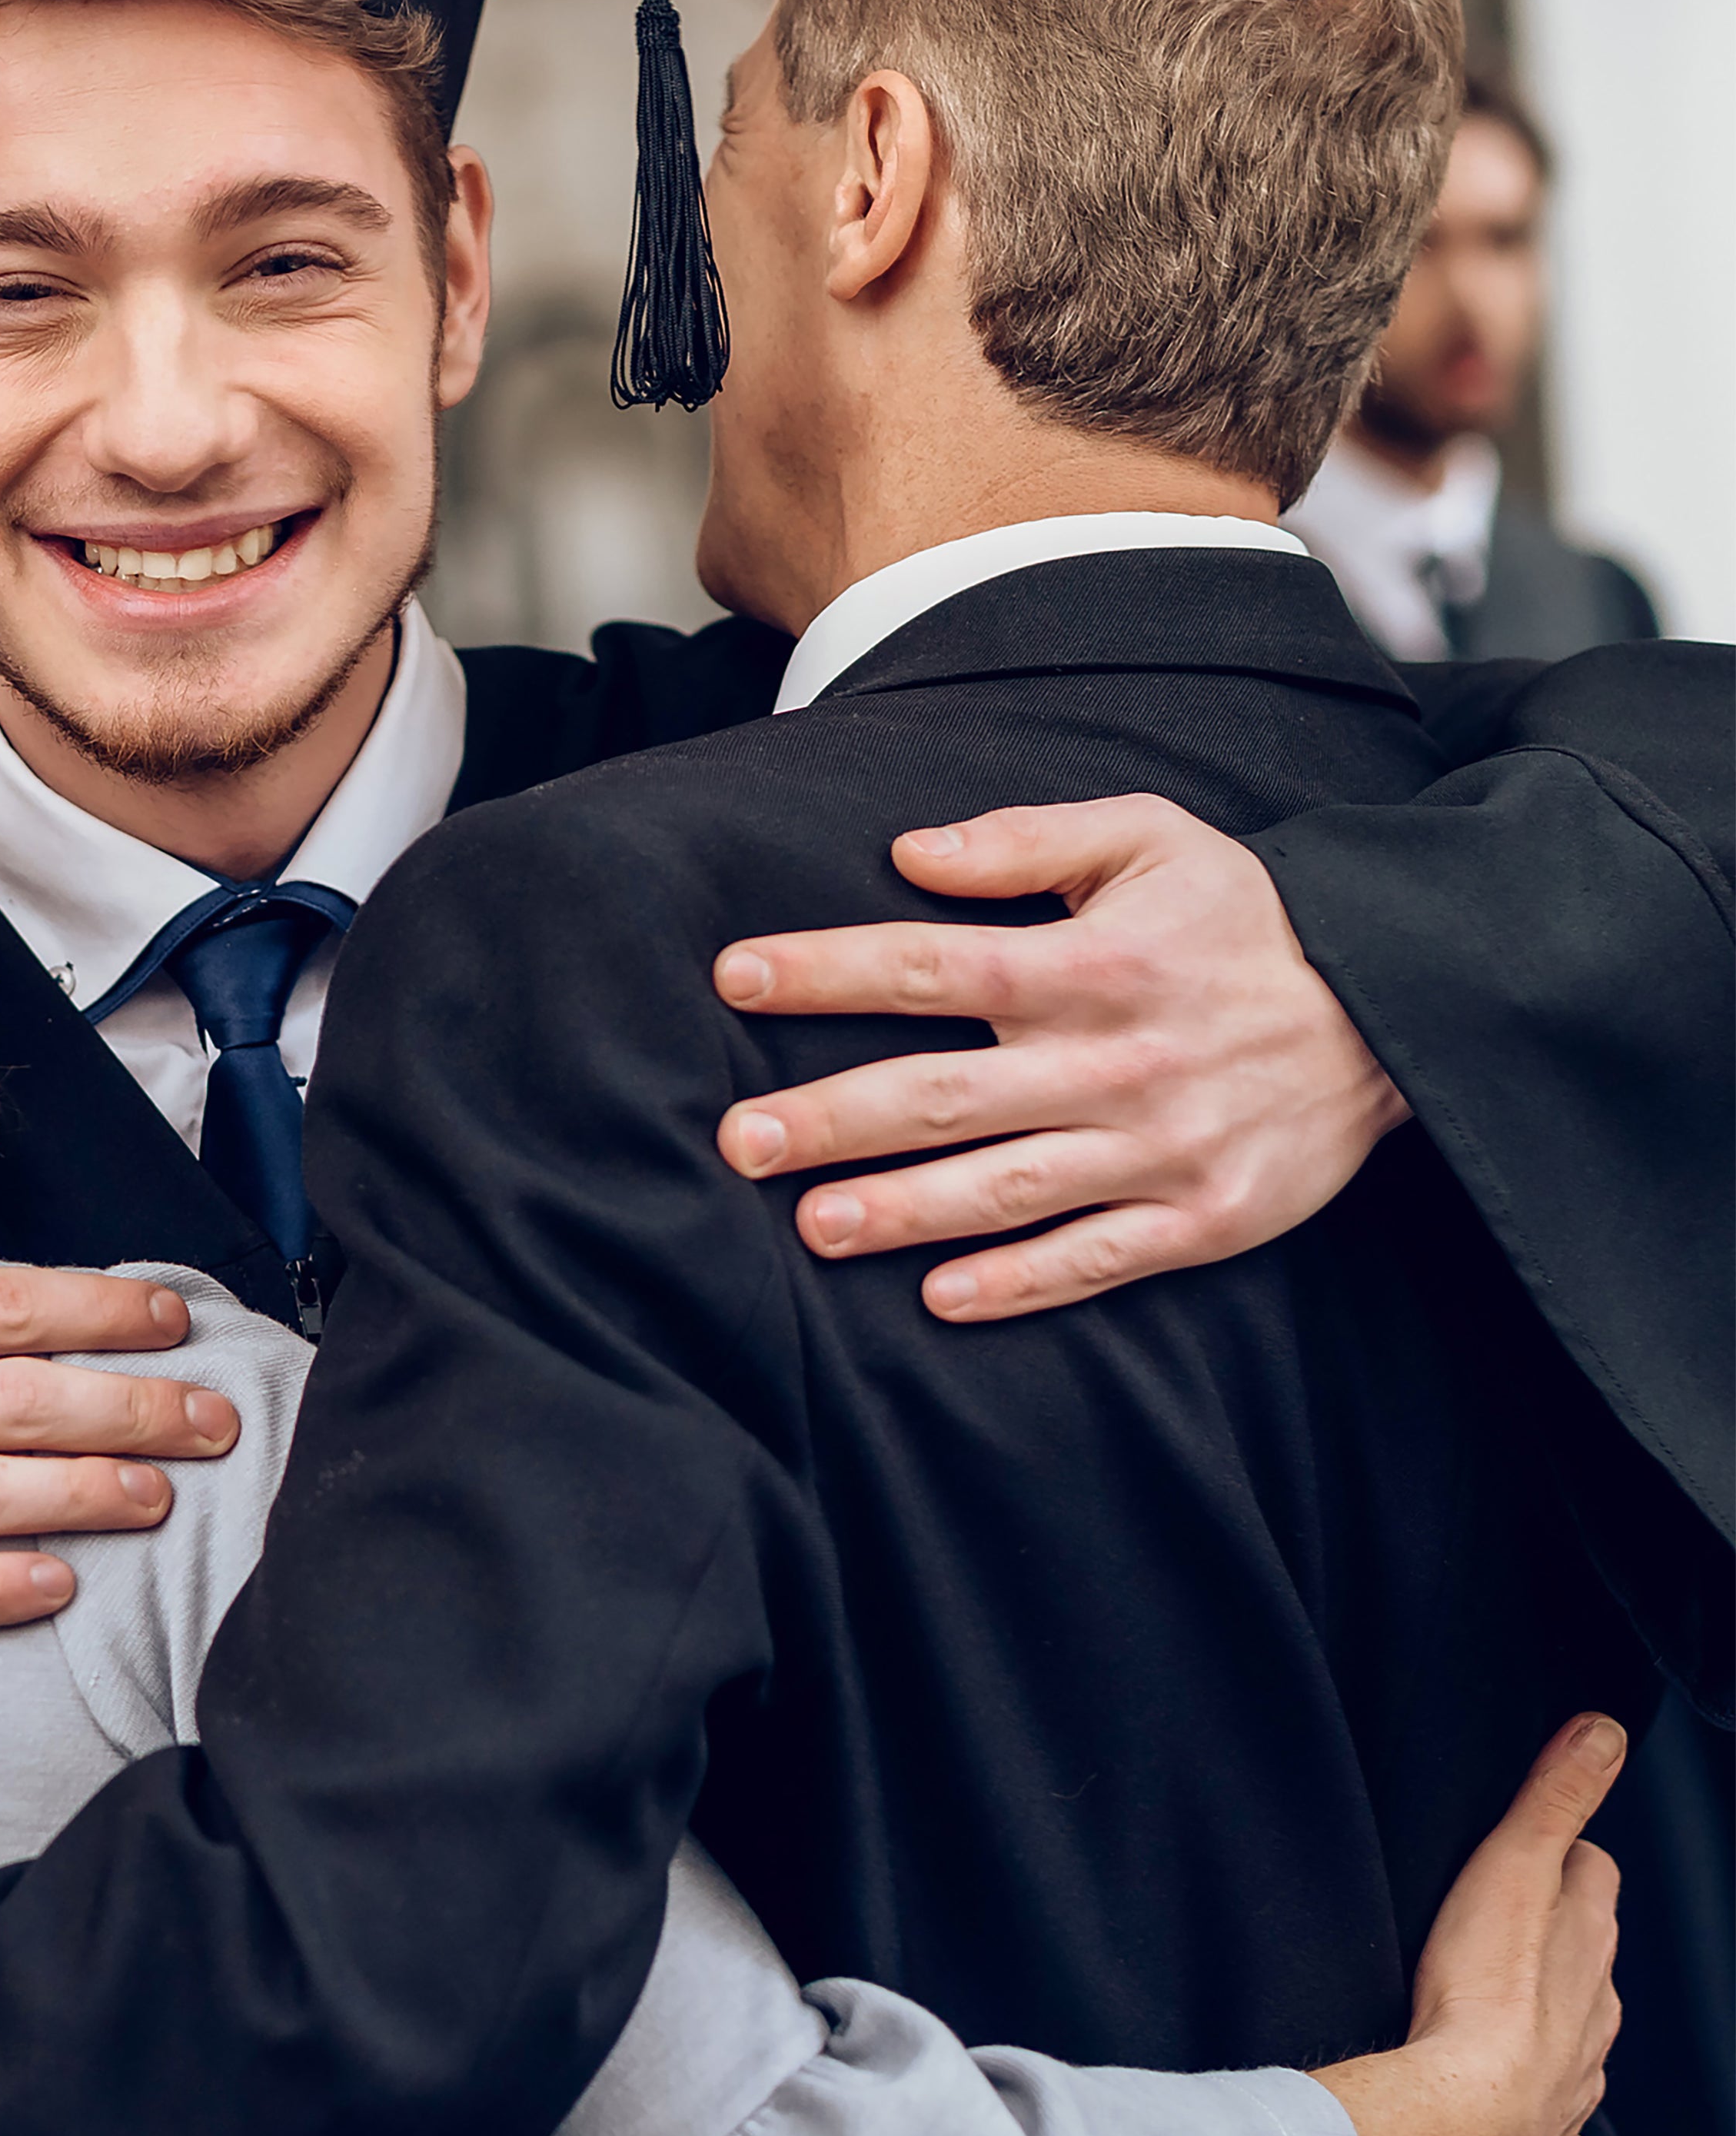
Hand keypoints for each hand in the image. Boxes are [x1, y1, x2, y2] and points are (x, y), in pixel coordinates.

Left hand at [712, 795, 1408, 1319]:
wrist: (1400, 1009)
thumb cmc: (1247, 917)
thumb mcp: (1152, 839)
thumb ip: (1028, 838)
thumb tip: (910, 850)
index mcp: (1095, 964)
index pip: (932, 966)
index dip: (827, 970)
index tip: (735, 976)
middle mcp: (1119, 1062)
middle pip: (946, 1096)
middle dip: (832, 1120)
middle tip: (736, 1141)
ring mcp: (1162, 1150)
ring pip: (1006, 1191)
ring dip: (903, 1213)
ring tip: (810, 1226)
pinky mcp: (1206, 1219)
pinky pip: (1095, 1261)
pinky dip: (1018, 1284)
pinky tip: (938, 1297)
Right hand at [1314, 1714, 1626, 2135]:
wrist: (1469, 2114)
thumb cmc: (1484, 1985)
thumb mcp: (1513, 1866)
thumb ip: (1556, 1798)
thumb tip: (1605, 1731)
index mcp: (1588, 1941)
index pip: (1594, 1875)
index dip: (1566, 1857)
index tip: (1535, 1850)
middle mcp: (1598, 2009)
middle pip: (1591, 1955)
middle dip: (1560, 1935)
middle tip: (1507, 1918)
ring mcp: (1578, 2074)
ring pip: (1582, 2035)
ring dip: (1556, 2018)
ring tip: (1508, 2004)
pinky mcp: (1545, 2131)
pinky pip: (1561, 2123)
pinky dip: (1549, 2109)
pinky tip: (1527, 2106)